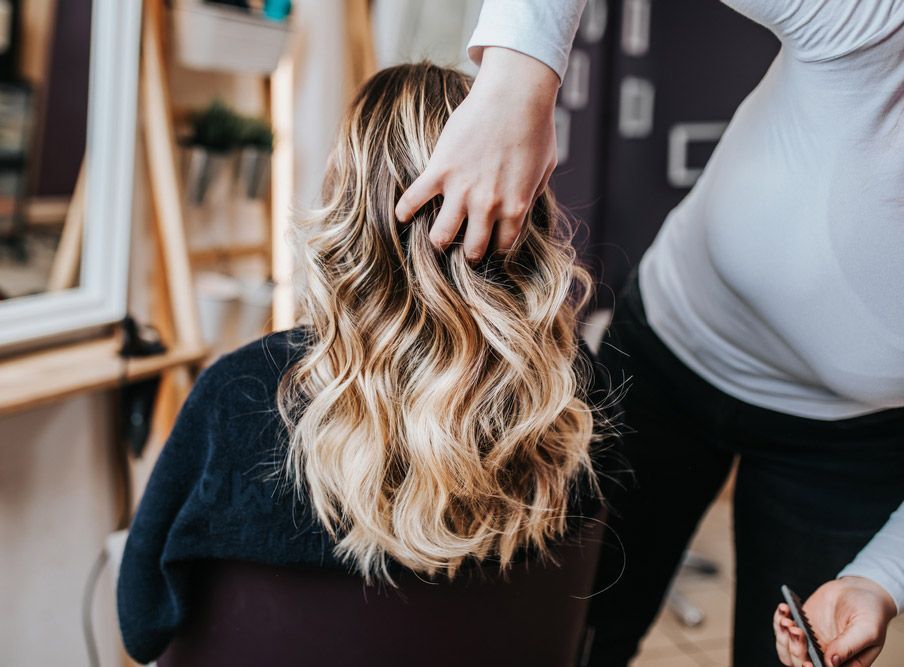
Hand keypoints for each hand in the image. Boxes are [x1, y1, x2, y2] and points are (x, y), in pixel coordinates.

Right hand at [395, 47, 558, 260]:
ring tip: (437, 238)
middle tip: (463, 246)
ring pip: (441, 236)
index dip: (495, 248)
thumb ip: (532, 194)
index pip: (502, 246)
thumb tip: (523, 208)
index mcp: (516, 207)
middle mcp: (488, 205)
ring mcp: (461, 189)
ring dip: (438, 240)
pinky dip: (405, 211)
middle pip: (472, 249)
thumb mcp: (545, 168)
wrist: (515, 93)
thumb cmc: (536, 126)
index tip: (488, 243)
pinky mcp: (439, 170)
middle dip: (468, 251)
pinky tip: (402, 216)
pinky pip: (414, 200)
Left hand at [773, 577, 896, 666]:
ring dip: (783, 638)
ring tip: (787, 620)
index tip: (808, 662)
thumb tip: (831, 663)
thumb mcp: (867, 629)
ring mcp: (810, 643)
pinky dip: (778, 621)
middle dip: (796, 650)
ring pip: (788, 651)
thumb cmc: (870, 612)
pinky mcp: (800, 627)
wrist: (858, 591)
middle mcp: (825, 658)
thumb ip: (849, 646)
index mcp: (845, 665)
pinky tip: (784, 608)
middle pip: (801, 663)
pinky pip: (782, 631)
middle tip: (797, 630)